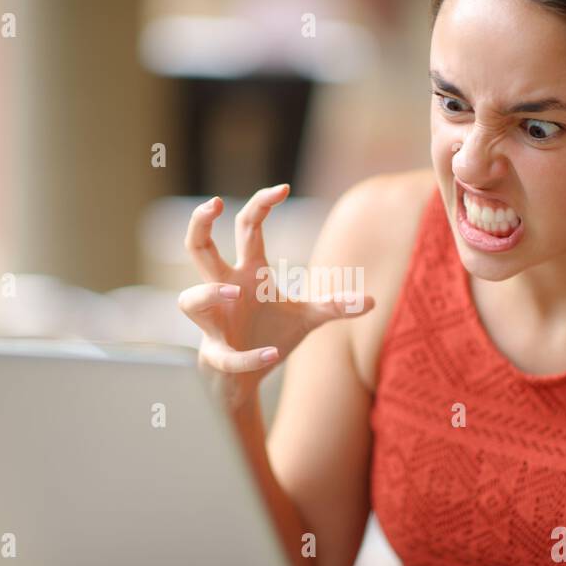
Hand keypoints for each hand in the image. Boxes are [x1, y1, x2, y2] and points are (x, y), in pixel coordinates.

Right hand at [178, 183, 374, 411]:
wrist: (247, 378)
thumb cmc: (271, 336)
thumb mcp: (309, 318)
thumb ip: (336, 306)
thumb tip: (375, 301)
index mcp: (248, 272)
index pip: (246, 227)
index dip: (261, 204)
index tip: (283, 188)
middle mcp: (224, 289)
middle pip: (198, 248)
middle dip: (200, 224)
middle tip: (213, 204)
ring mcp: (214, 321)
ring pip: (190, 299)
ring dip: (207, 292)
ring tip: (234, 290)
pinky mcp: (216, 353)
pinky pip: (224, 354)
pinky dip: (248, 356)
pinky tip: (272, 354)